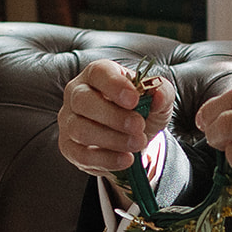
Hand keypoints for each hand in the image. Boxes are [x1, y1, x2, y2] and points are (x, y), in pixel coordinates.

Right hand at [57, 60, 174, 177]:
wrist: (133, 139)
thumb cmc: (140, 111)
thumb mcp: (157, 100)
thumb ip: (162, 92)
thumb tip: (158, 96)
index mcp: (97, 75)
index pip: (99, 73)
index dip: (115, 85)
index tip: (134, 100)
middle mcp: (76, 94)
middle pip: (83, 100)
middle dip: (113, 116)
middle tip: (139, 126)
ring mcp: (69, 121)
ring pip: (80, 129)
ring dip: (112, 139)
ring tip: (137, 144)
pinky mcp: (69, 146)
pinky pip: (81, 154)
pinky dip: (106, 159)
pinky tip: (126, 159)